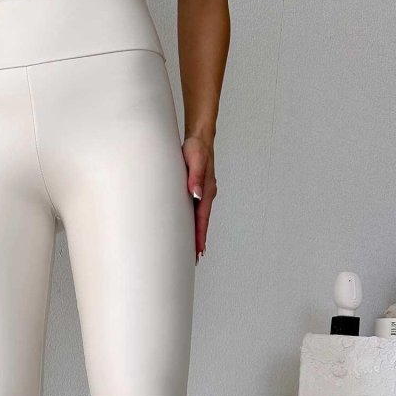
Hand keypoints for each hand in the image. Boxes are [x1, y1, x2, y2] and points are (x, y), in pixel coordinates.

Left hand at [182, 136, 216, 263]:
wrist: (200, 137)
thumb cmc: (196, 147)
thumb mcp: (194, 160)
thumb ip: (195, 178)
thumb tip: (196, 195)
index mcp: (207, 191)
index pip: (202, 219)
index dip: (200, 235)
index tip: (198, 251)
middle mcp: (207, 194)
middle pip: (202, 222)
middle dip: (199, 240)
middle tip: (194, 258)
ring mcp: (204, 193)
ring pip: (200, 217)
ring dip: (197, 232)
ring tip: (193, 248)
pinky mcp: (198, 189)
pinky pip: (196, 210)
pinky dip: (194, 221)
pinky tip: (189, 226)